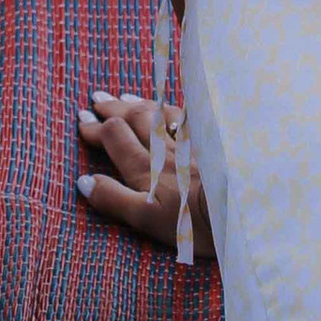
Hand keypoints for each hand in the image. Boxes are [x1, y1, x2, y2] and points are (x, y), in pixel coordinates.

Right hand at [75, 90, 211, 256]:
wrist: (239, 210)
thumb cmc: (192, 223)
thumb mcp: (146, 219)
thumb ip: (113, 199)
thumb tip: (83, 181)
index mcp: (145, 168)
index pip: (114, 137)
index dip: (95, 128)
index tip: (82, 121)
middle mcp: (164, 150)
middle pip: (134, 120)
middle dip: (112, 110)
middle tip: (96, 100)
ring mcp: (189, 145)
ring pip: (158, 116)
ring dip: (137, 105)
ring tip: (124, 98)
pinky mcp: (211, 145)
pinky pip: (186, 119)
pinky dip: (171, 110)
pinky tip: (170, 108)